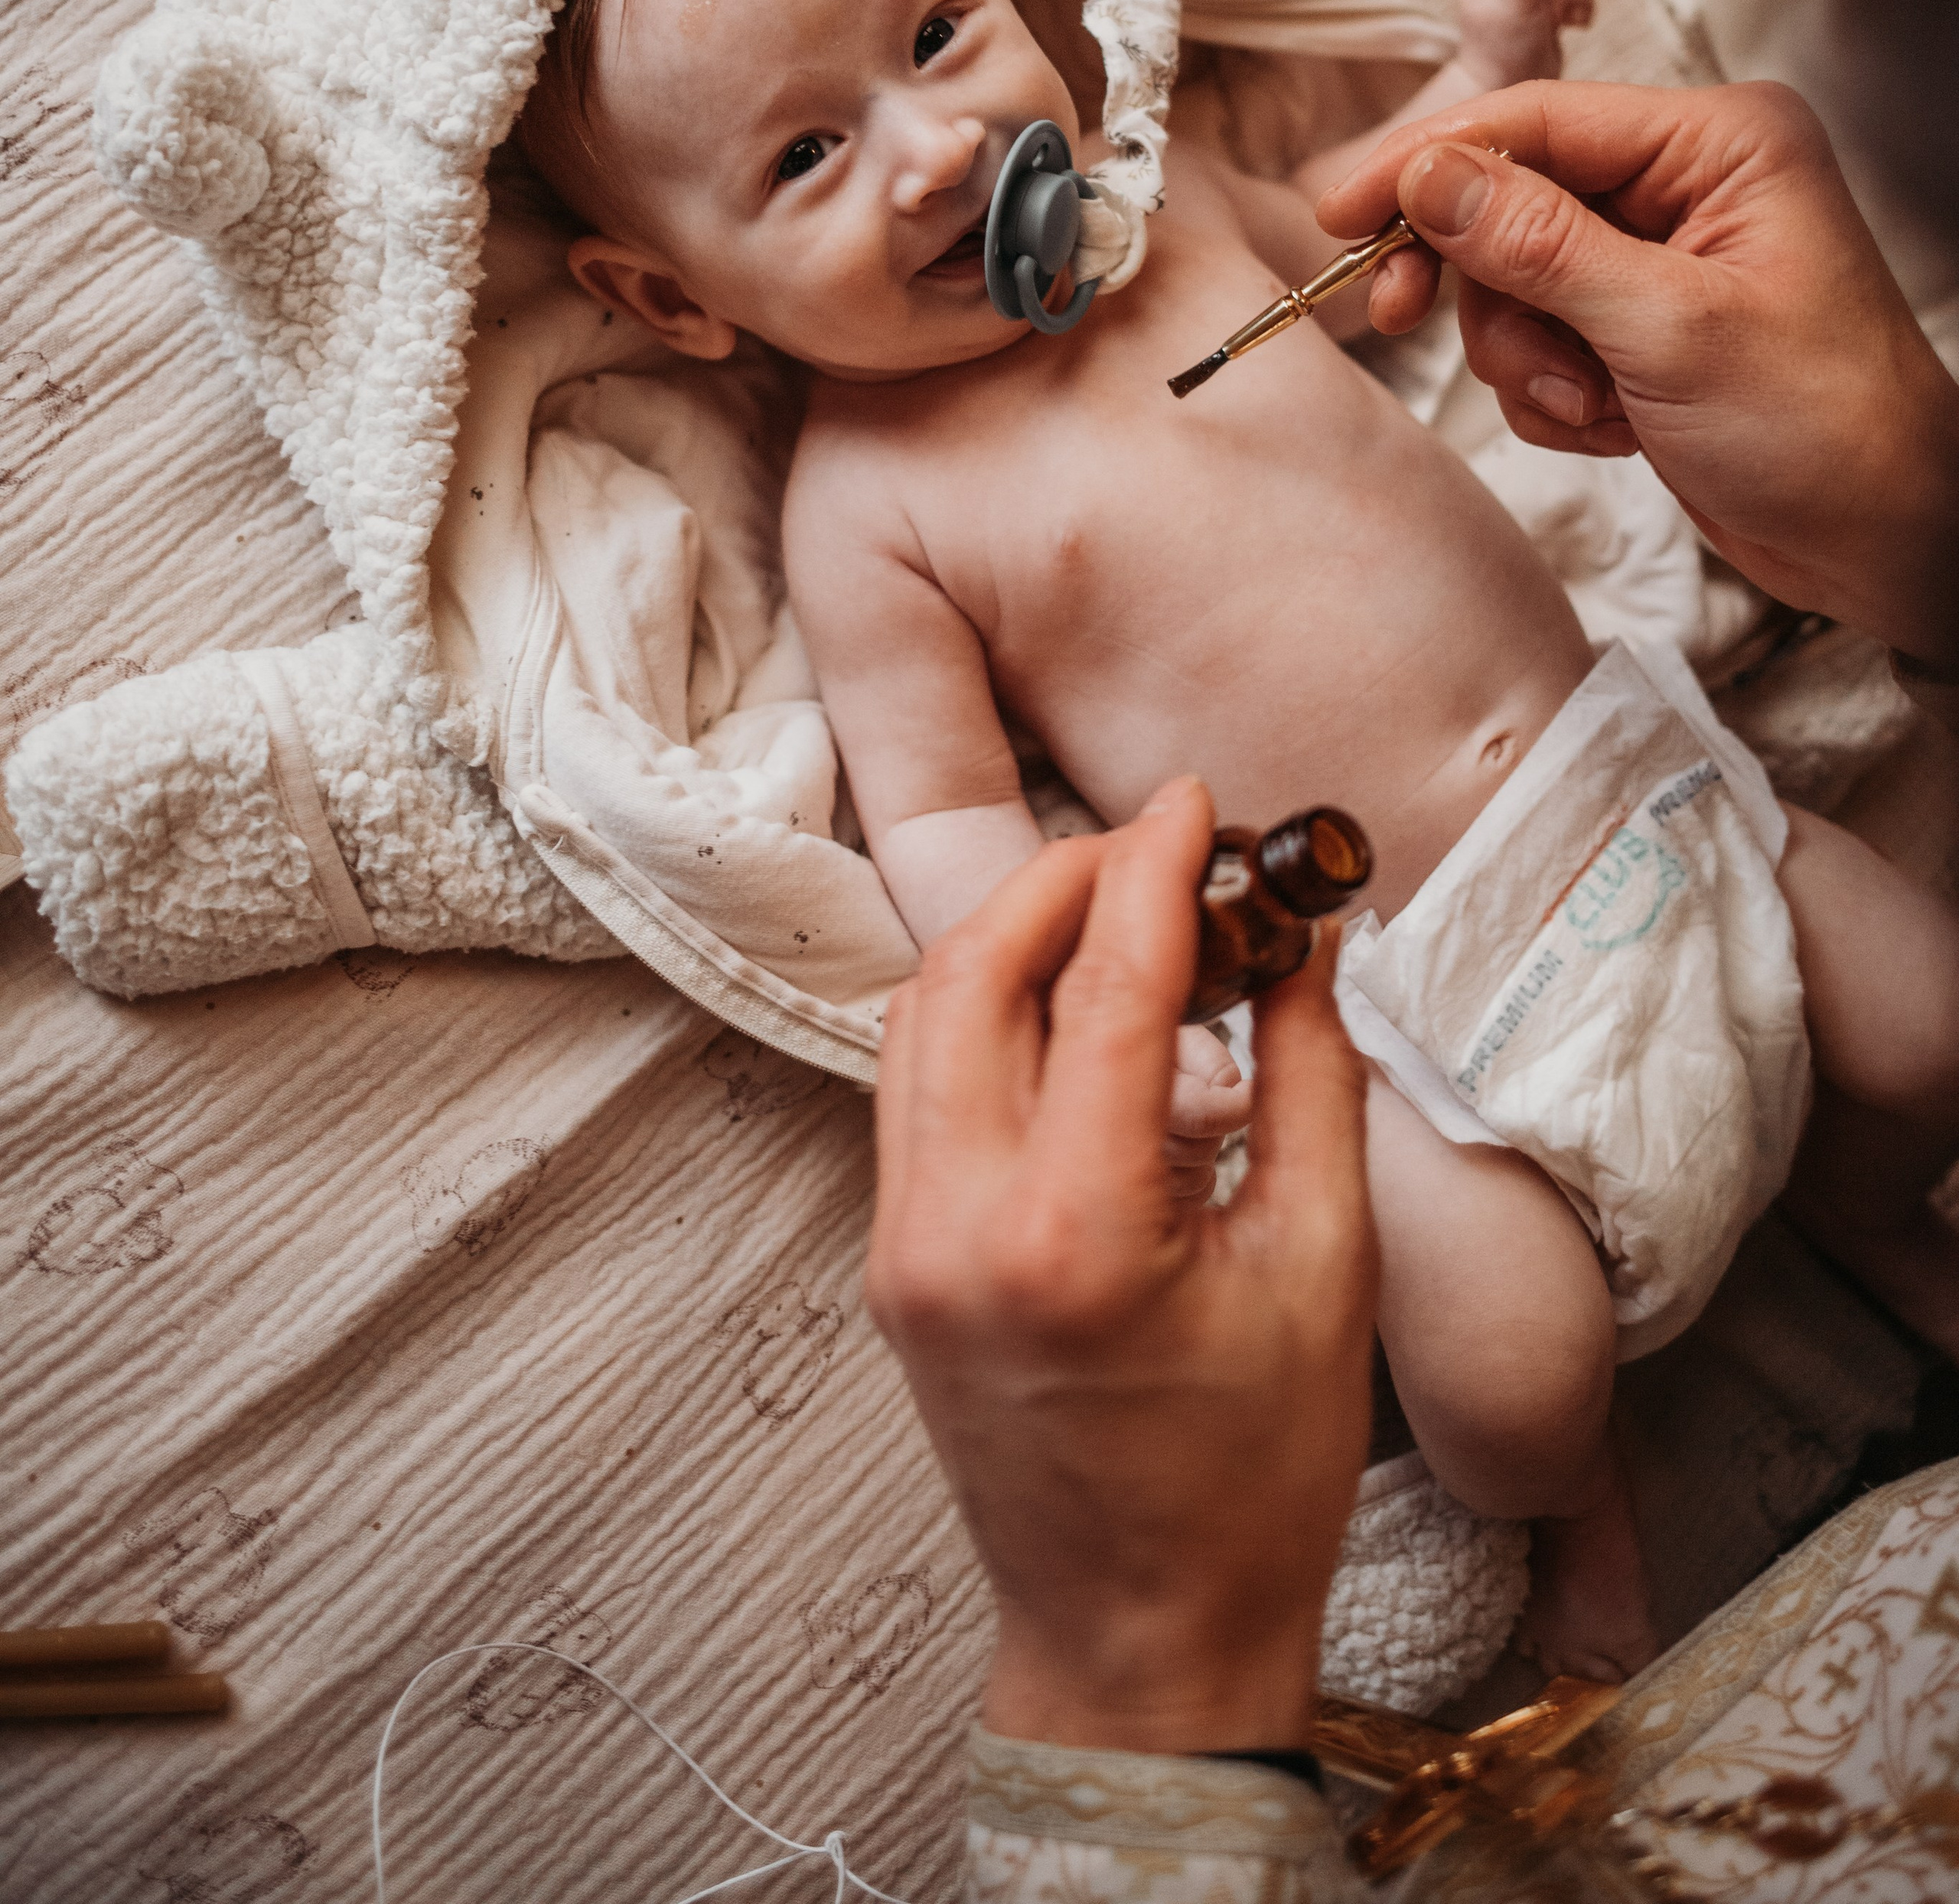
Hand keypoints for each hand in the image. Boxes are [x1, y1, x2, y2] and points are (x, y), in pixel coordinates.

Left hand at [868, 777, 1374, 1754]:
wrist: (1139, 1639)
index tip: (1195, 802)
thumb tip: (1307, 939)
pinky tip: (1059, 1005)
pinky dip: (975, 1014)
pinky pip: (912, 1089)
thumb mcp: (1322, 1270)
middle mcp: (955, 1225)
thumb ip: (1310, 1082)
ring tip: (1113, 913)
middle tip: (1156, 849)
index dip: (1154, 870)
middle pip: (971, 970)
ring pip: (920, 1019)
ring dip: (1008, 938)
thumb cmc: (1253, 1483)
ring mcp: (902, 1247)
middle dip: (1063, 880)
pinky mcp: (892, 1264)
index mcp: (1073, 1232)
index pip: (1101, 987)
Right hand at [1317, 79, 1958, 664]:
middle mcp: (1688, 183)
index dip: (1426, 161)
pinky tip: (1614, 425)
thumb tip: (1429, 174)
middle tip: (1401, 317)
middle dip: (1483, 285)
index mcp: (1718, 143)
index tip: (1340, 210)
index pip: (1536, 120)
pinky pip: (1538, 339)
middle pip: (1509, 198)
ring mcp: (1661, 257)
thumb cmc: (1828, 428)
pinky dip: (1554, 393)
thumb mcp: (1669, 330)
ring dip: (1528, 356)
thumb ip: (1539, 245)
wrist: (1887, 541)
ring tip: (1594, 404)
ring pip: (1512, 280)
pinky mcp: (1641, 325)